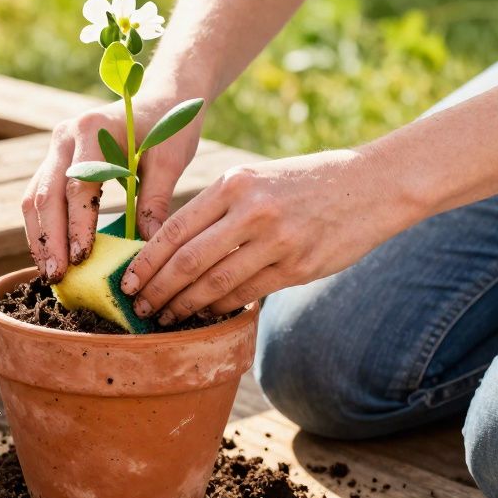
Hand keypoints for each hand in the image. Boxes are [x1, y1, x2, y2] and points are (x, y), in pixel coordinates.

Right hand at [22, 94, 204, 282]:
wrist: (160, 99)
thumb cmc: (169, 127)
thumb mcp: (169, 160)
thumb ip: (156, 200)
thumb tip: (148, 248)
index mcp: (92, 129)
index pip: (78, 184)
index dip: (77, 224)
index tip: (81, 258)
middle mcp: (65, 136)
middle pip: (46, 193)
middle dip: (50, 238)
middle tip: (57, 276)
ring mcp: (56, 148)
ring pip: (34, 197)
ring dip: (39, 237)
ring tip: (49, 274)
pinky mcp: (55, 161)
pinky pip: (39, 196)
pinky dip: (41, 227)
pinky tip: (49, 255)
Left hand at [119, 150, 416, 323]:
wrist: (371, 185)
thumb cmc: (305, 183)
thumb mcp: (256, 179)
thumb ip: (218, 209)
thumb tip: (172, 249)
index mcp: (234, 184)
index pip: (174, 230)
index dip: (145, 262)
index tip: (126, 282)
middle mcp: (251, 211)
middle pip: (187, 261)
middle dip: (157, 290)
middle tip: (138, 307)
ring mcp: (276, 241)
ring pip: (214, 283)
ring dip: (184, 305)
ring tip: (165, 317)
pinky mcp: (298, 267)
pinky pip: (246, 294)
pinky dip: (219, 307)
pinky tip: (204, 314)